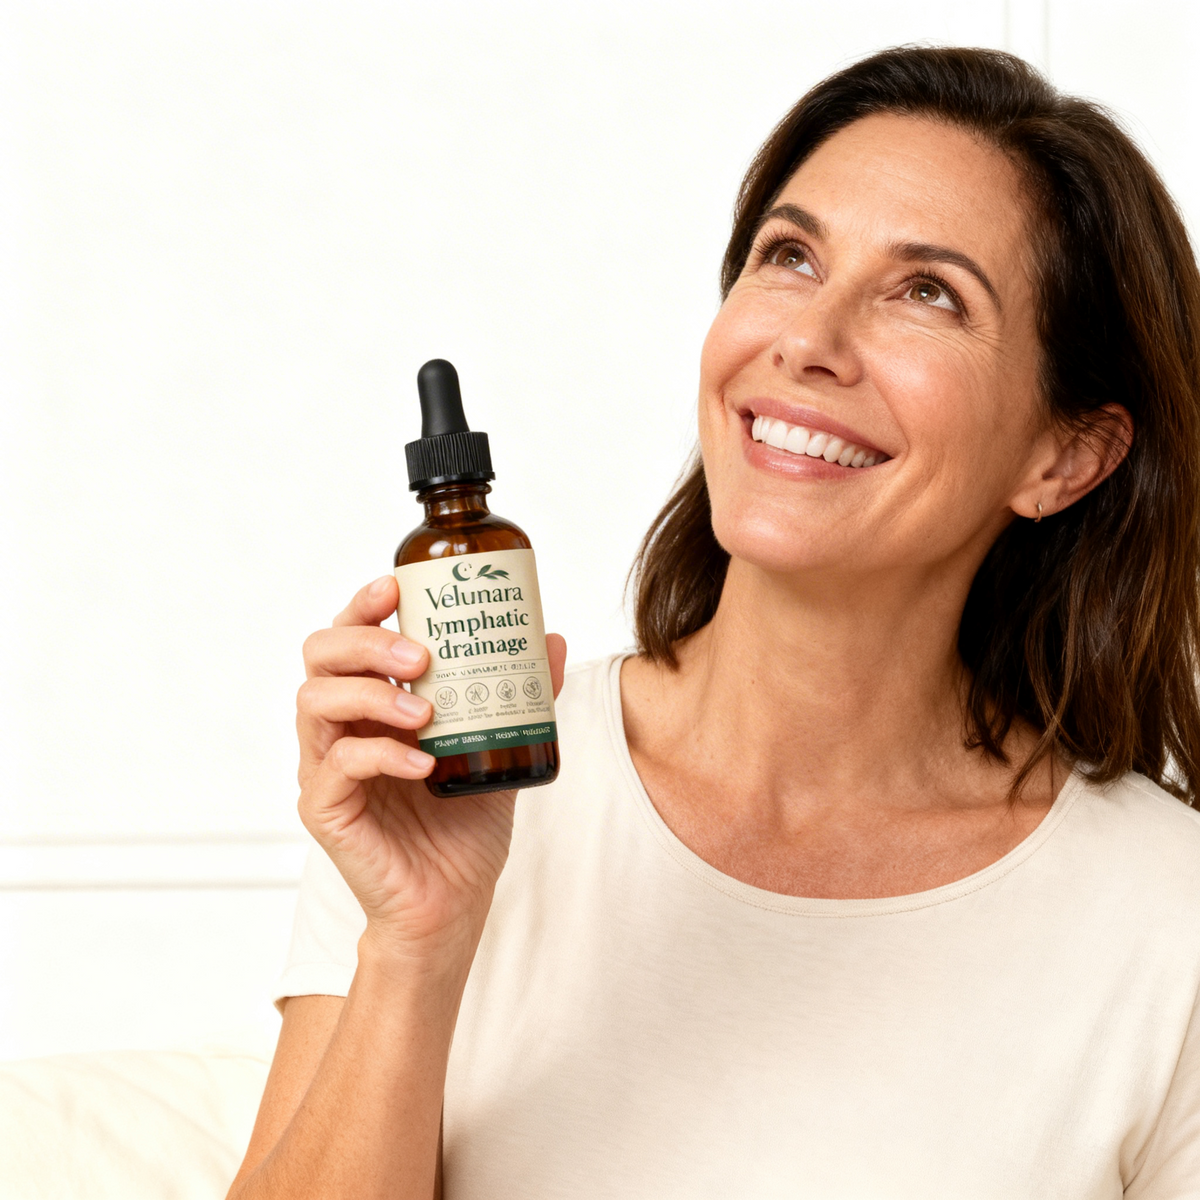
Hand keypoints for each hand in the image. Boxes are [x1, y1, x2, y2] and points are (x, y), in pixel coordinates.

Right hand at [295, 574, 567, 961]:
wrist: (453, 904)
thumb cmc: (465, 826)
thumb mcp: (500, 748)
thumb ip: (521, 695)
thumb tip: (552, 638)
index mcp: (372, 703)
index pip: (349, 637)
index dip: (364, 604)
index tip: (399, 584)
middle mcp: (341, 727)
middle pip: (319, 656)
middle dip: (364, 641)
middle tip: (418, 654)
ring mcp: (326, 768)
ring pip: (315, 702)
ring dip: (371, 694)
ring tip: (424, 709)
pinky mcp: (325, 810)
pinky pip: (336, 767)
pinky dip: (381, 755)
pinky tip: (422, 762)